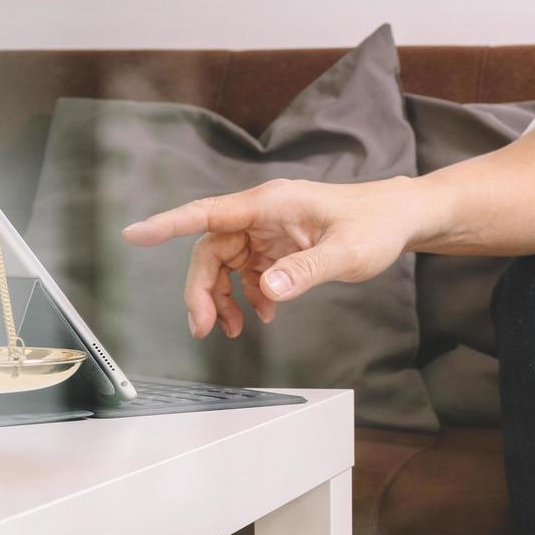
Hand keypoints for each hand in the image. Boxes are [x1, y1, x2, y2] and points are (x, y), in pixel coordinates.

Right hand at [120, 176, 423, 337]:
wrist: (400, 219)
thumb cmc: (376, 225)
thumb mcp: (346, 253)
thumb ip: (305, 272)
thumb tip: (268, 291)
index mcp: (270, 204)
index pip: (207, 213)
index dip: (167, 225)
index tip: (135, 235)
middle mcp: (263, 213)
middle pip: (211, 249)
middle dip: (203, 290)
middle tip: (205, 328)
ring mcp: (270, 230)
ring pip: (226, 264)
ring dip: (224, 297)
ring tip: (233, 330)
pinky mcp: (279, 245)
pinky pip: (249, 271)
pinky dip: (249, 295)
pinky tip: (263, 314)